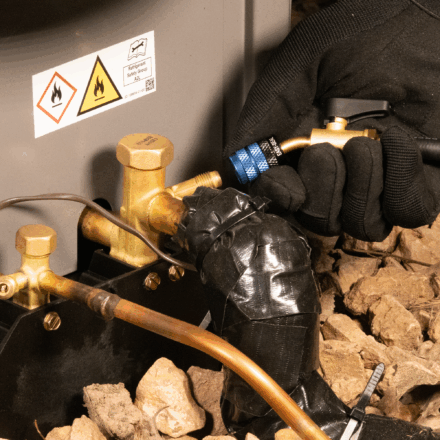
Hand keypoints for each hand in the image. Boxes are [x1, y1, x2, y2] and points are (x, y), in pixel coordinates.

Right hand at [224, 0, 439, 241]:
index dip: (278, 198)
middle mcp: (339, 169)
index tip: (282, 186)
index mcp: (304, 146)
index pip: (282, 194)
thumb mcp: (303, 61)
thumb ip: (266, 109)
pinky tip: (397, 142)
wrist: (426, 20)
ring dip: (359, 186)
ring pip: (360, 222)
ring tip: (364, 144)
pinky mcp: (419, 181)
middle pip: (319, 219)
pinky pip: (409, 210)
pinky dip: (401, 182)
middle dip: (321, 191)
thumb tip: (233, 157)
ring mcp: (379, 179)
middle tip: (325, 153)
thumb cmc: (371, 31)